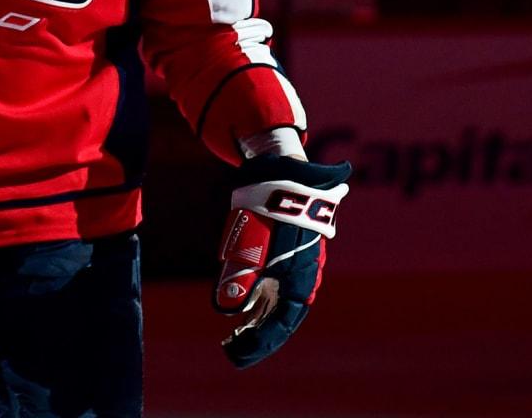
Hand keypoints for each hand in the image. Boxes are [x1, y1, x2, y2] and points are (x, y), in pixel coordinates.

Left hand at [214, 154, 350, 367]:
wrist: (287, 177)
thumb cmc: (270, 211)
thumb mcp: (253, 244)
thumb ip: (241, 276)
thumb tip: (229, 309)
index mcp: (300, 281)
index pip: (280, 325)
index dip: (258, 344)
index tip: (235, 354)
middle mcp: (303, 279)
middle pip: (281, 320)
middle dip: (258, 339)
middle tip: (232, 352)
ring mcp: (297, 268)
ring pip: (279, 306)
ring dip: (258, 323)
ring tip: (236, 337)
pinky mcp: (288, 258)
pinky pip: (276, 290)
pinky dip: (261, 305)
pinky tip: (245, 313)